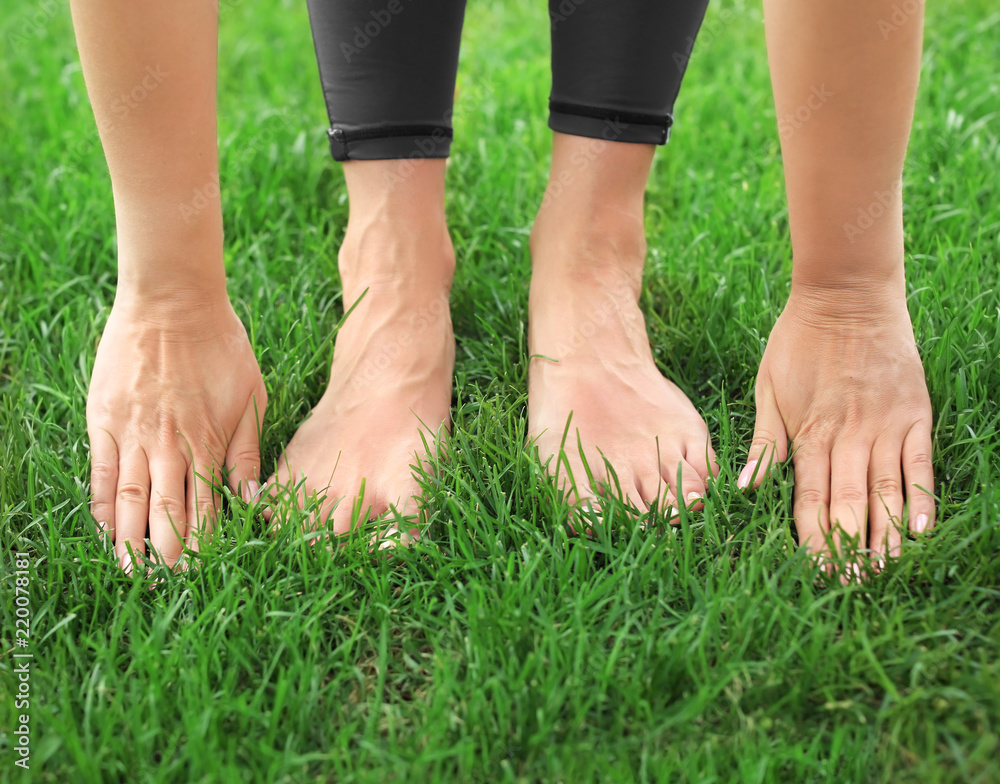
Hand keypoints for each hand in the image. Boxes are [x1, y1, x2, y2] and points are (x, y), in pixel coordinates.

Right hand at [87, 295, 266, 571]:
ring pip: (132, 500)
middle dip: (168, 554)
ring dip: (131, 541)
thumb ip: (248, 450)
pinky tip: (107, 529)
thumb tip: (249, 498)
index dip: (205, 544)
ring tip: (134, 573)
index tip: (207, 573)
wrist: (172, 301)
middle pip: (167, 512)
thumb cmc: (222, 346)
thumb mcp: (252, 394)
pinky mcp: (105, 419)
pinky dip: (103, 504)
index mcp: (210, 441)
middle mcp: (170, 444)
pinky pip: (102, 473)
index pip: (207, 508)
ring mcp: (134, 433)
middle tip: (168, 586)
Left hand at [740, 283, 934, 570]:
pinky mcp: (914, 413)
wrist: (845, 294)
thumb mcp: (766, 388)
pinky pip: (920, 462)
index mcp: (807, 435)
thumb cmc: (797, 341)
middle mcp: (847, 437)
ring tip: (885, 572)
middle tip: (851, 587)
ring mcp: (883, 426)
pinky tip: (922, 529)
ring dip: (885, 535)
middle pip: (848, 505)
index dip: (813, 540)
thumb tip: (745, 489)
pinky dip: (922, 496)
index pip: (809, 501)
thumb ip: (765, 441)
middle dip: (849, 550)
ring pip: (886, 492)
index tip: (815, 573)